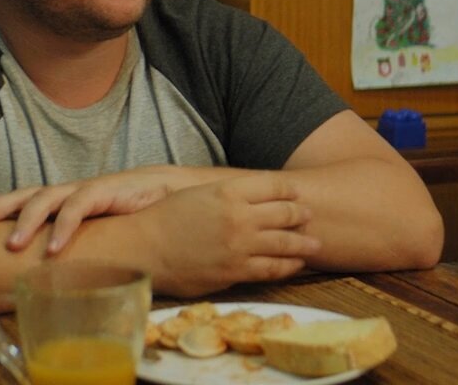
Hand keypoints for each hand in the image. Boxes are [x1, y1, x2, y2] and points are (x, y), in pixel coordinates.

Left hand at [0, 167, 185, 252]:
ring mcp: (85, 189)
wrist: (170, 190)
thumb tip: (47, 270)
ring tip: (13, 245)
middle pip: (25, 193)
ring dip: (27, 221)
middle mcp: (68, 192)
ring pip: (46, 197)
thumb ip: (74, 242)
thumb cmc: (129, 214)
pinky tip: (54, 248)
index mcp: (62, 200)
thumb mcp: (96, 230)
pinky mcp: (105, 190)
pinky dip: (64, 227)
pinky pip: (79, 206)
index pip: (23, 199)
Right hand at [138, 174, 320, 296]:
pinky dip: (289, 266)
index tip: (298, 193)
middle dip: (301, 214)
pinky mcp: (235, 271)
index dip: (291, 190)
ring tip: (315, 243)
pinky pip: (272, 269)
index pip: (275, 185)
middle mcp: (239, 216)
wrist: (143, 249)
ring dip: (303, 243)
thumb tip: (255, 197)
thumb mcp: (200, 193)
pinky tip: (295, 264)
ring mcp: (239, 245)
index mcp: (229, 190)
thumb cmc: (166, 219)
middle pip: (286, 213)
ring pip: (285, 243)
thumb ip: (230, 194)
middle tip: (310, 216)